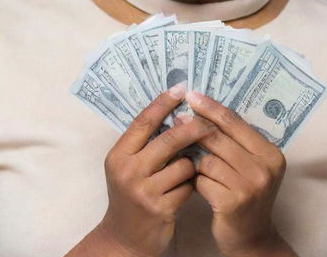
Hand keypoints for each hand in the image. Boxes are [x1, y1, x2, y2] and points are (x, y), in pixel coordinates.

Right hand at [96, 85, 217, 256]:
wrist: (125, 239)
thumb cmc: (131, 195)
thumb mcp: (128, 167)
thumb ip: (145, 143)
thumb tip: (175, 111)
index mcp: (119, 155)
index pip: (143, 122)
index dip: (163, 103)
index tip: (180, 87)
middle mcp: (128, 171)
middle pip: (168, 139)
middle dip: (192, 128)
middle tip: (208, 120)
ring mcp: (144, 191)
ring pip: (183, 164)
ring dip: (192, 163)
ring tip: (191, 166)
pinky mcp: (160, 209)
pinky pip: (188, 186)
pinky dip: (193, 184)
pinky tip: (189, 187)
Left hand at [177, 91, 293, 256]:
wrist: (252, 239)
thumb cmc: (245, 195)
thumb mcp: (249, 166)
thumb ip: (233, 142)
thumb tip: (200, 111)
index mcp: (270, 153)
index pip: (235, 121)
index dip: (211, 107)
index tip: (191, 95)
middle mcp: (264, 168)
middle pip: (219, 137)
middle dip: (194, 127)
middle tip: (175, 119)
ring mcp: (250, 186)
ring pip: (207, 159)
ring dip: (194, 161)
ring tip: (189, 163)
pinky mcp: (232, 202)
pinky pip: (202, 180)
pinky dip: (195, 181)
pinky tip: (195, 185)